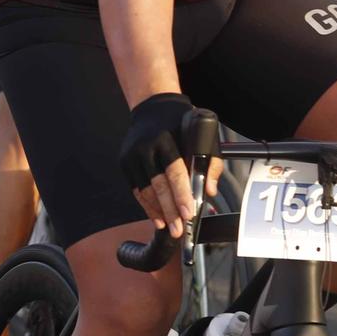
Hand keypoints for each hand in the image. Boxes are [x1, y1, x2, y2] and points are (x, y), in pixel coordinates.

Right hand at [119, 93, 213, 236]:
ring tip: (169, 226)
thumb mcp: (201, 134)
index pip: (174, 171)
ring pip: (144, 191)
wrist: (152, 106)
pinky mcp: (125, 162)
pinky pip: (136, 189)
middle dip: (169, 210)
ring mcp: (132, 155)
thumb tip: (211, 189)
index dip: (181, 194)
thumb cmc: (180, 122)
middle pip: (158, 185)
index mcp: (166, 138)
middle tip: (178, 229)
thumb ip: (210, 162)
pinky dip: (146, 205)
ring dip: (157, 211)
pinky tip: (157, 216)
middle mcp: (146, 146)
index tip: (188, 213)